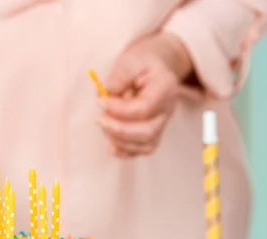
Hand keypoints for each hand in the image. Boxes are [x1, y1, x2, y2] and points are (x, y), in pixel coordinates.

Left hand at [97, 33, 192, 156]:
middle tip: (99, 119)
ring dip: (119, 141)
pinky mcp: (152, 134)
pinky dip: (124, 151)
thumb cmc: (140, 64)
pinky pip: (141, 150)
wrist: (152, 69)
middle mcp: (167, 110)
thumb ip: (119, 76)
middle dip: (119, 130)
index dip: (119, 109)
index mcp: (165, 88)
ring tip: (104, 124)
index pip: (144, 108)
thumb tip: (106, 94)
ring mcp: (161, 124)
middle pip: (147, 132)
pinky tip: (110, 144)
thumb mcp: (130, 60)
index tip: (100, 101)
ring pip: (145, 145)